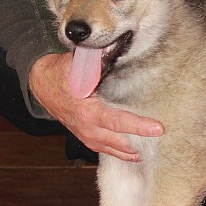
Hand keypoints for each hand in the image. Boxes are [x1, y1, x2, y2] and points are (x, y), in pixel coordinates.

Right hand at [29, 53, 163, 161]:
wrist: (42, 86)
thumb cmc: (61, 74)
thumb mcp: (77, 66)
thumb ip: (97, 64)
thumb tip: (116, 51)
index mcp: (88, 111)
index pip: (118, 121)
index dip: (139, 126)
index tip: (158, 128)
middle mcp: (88, 128)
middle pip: (120, 141)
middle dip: (141, 143)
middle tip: (162, 141)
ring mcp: (86, 136)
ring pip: (113, 150)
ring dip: (132, 152)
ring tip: (150, 152)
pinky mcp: (86, 138)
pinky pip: (106, 149)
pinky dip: (121, 152)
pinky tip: (135, 154)